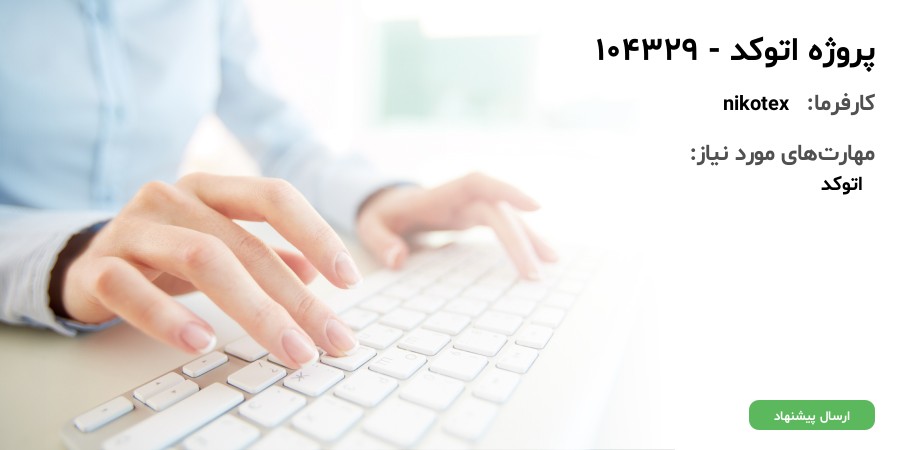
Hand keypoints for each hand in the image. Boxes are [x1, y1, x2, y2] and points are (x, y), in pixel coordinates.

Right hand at [61, 173, 360, 366]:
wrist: (84, 262)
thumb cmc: (165, 253)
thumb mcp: (219, 246)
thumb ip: (265, 254)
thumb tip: (316, 273)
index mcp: (210, 190)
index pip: (274, 197)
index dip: (317, 233)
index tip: (350, 279)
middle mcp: (172, 198)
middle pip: (245, 244)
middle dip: (296, 298)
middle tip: (329, 338)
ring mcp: (133, 228)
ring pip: (200, 259)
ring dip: (253, 309)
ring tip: (287, 348)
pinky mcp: (98, 266)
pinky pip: (132, 288)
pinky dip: (168, 318)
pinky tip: (202, 342)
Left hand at [356, 172, 557, 277]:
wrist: (387, 204)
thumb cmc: (382, 214)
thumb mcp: (370, 226)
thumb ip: (380, 241)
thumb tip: (398, 259)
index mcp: (441, 194)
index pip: (479, 184)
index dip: (507, 191)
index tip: (536, 207)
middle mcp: (463, 197)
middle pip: (499, 211)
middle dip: (520, 239)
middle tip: (535, 273)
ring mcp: (472, 207)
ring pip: (509, 218)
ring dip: (531, 238)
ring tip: (553, 262)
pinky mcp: (477, 218)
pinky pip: (505, 226)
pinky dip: (522, 241)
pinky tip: (540, 258)